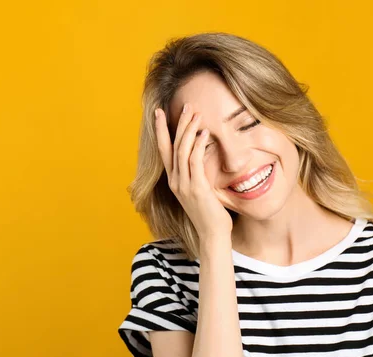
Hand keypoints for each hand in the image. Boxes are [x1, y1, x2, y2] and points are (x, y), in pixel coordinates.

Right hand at [154, 103, 232, 238]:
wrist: (212, 235)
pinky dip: (198, 144)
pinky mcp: (196, 188)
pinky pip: (194, 161)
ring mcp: (184, 185)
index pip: (164, 151)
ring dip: (189, 129)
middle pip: (172, 146)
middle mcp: (175, 181)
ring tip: (196, 113)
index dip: (161, 131)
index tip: (160, 113)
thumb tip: (203, 157)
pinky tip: (204, 132)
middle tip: (186, 106)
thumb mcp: (201, 191)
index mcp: (174, 181)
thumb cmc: (210, 214)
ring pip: (182, 150)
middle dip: (178, 124)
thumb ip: (198, 174)